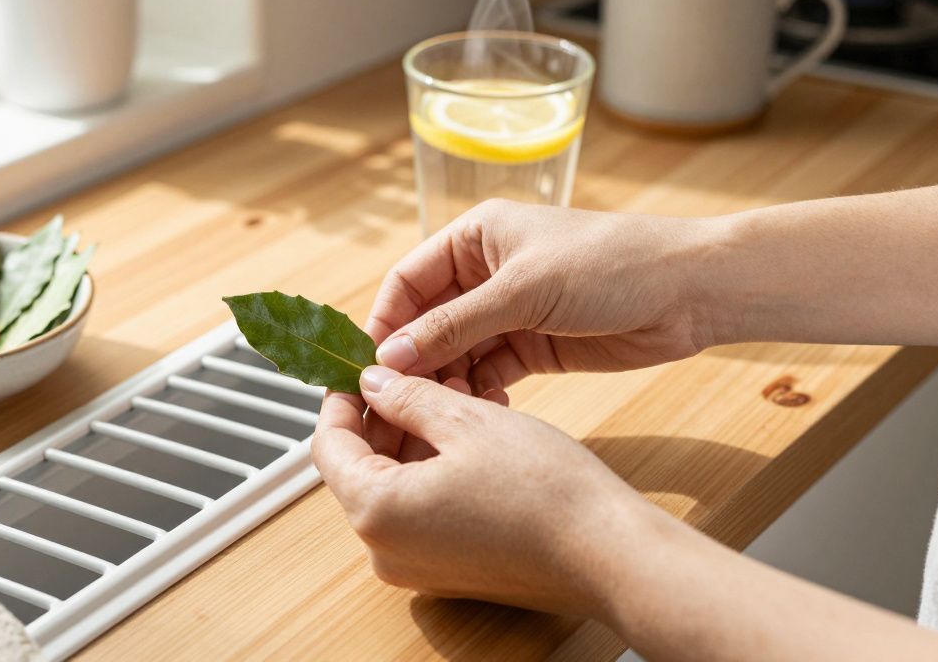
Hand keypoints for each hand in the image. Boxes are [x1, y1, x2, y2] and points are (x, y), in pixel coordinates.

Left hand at [313, 365, 661, 616]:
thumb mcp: (466, 420)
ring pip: (393, 485)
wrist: (608, 553)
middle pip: (360, 467)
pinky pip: (421, 510)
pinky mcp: (447, 570)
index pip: (329, 445)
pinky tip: (469, 434)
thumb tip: (373, 383)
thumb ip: (406, 398)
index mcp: (376, 512)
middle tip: (416, 374)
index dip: (343, 398)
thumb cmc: (546, 494)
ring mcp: (416, 566)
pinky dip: (434, 469)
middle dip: (386, 415)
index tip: (359, 368)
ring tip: (455, 396)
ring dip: (415, 438)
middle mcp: (385, 550)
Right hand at [367, 199, 718, 397]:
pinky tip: (478, 409)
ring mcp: (510, 312)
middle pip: (427, 322)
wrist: (689, 291)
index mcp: (476, 238)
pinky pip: (489, 372)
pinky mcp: (534, 346)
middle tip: (399, 402)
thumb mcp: (522, 290)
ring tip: (445, 409)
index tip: (367, 366)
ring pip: (456, 352)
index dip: (385, 322)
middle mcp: (486, 273)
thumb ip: (453, 326)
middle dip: (413, 360)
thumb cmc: (610, 263)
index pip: (408, 281)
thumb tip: (390, 356)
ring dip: (447, 381)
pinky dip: (479, 391)